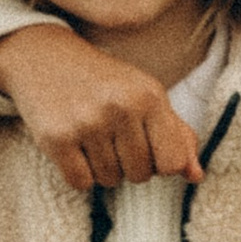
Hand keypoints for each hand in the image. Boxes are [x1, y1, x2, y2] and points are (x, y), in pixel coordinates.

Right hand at [0, 23, 204, 190]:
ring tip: (92, 136)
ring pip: (110, 180)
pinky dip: (79, 173)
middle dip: (129, 165)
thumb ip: (176, 135)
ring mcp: (87, 123)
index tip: (146, 146)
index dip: (160, 163)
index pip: (172, 163)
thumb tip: (196, 176)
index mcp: (150, 96)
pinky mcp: (56, 138)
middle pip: (141, 175)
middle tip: (112, 136)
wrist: (44, 58)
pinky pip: (81, 183)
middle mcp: (121, 108)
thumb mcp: (146, 96)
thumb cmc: (105, 82)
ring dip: (103, 168)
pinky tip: (74, 146)